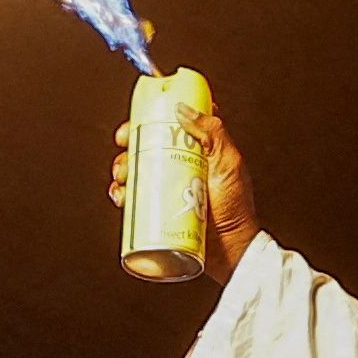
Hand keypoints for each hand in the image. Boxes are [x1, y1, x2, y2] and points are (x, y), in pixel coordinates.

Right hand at [103, 83, 260, 274]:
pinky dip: (122, 193)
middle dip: (130, 142)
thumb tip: (183, 108)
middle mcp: (182, 164)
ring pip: (136, 168)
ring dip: (122, 168)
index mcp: (199, 149)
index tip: (139, 116)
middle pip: (148, 143)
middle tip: (124, 146)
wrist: (230, 249)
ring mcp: (169, 186)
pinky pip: (134, 196)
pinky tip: (122, 196)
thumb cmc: (236, 208)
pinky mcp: (158, 208)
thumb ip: (213, 132)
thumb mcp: (228, 163)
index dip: (152, 115)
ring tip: (123, 176)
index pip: (173, 122)